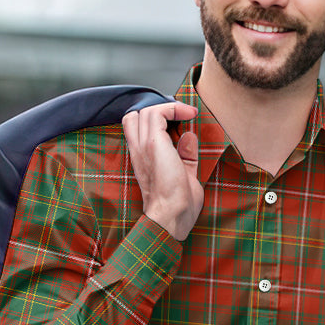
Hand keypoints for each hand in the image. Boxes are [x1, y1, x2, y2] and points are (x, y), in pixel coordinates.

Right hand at [122, 101, 200, 240]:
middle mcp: (138, 151)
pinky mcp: (153, 144)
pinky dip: (173, 108)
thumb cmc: (178, 206)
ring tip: (187, 114)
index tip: (179, 122)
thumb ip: (185, 156)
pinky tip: (188, 114)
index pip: (135, 129)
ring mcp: (143, 146)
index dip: (155, 120)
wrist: (171, 216)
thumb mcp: (185, 175)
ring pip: (146, 111)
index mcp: (142, 160)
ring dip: (168, 108)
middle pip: (135, 116)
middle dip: (158, 111)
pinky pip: (157, 113)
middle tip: (180, 117)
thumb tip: (189, 136)